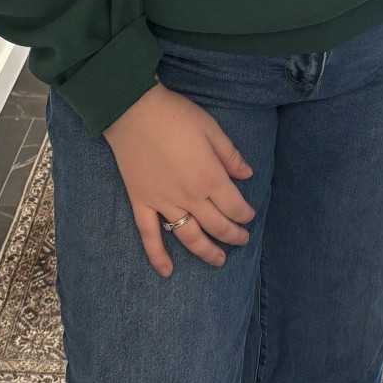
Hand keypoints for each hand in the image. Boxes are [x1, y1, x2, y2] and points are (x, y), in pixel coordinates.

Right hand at [102, 80, 254, 276]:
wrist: (133, 111)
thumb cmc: (175, 116)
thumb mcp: (212, 129)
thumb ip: (230, 156)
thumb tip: (247, 174)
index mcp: (210, 178)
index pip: (234, 206)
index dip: (245, 214)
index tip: (249, 216)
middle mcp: (189, 197)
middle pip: (217, 225)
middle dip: (233, 235)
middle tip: (242, 240)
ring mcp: (164, 203)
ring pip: (189, 237)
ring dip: (206, 252)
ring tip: (219, 261)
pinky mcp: (142, 203)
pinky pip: (150, 236)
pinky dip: (157, 256)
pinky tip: (167, 272)